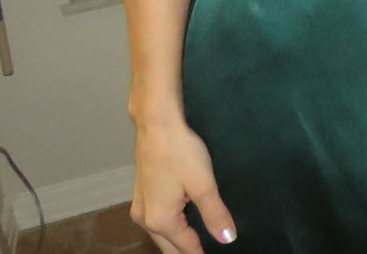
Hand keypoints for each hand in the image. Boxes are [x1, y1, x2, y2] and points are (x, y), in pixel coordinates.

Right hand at [131, 120, 236, 250]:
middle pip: (168, 246)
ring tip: (199, 244)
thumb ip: (215, 214)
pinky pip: (157, 221)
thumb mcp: (204, 185)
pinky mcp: (141, 194)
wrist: (157, 125)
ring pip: (161, 234)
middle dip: (187, 252)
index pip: (186, 247)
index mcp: (160, 220)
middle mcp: (144, 218)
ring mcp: (139, 206)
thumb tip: (226, 239)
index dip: (202, 253)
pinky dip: (171, 228)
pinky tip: (185, 225)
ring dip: (178, 242)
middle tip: (208, 251)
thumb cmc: (181, 153)